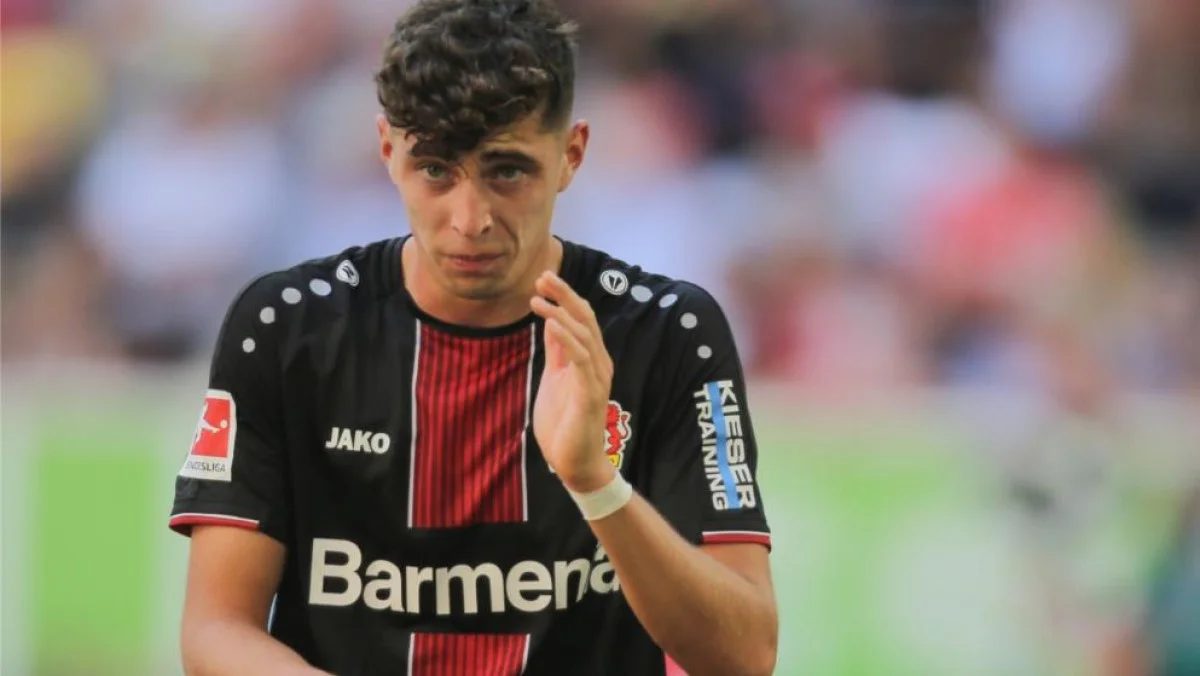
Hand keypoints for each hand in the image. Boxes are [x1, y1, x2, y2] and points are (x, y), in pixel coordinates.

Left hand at [529, 271, 616, 492]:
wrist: (574, 464)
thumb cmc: (564, 424)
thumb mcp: (555, 378)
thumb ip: (557, 352)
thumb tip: (552, 323)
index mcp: (590, 358)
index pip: (581, 318)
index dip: (564, 297)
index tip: (542, 280)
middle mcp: (598, 363)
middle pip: (586, 318)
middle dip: (564, 294)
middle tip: (542, 276)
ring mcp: (596, 377)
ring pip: (584, 333)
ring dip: (560, 312)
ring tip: (536, 298)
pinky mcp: (591, 393)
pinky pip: (581, 358)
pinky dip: (567, 338)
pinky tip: (552, 324)